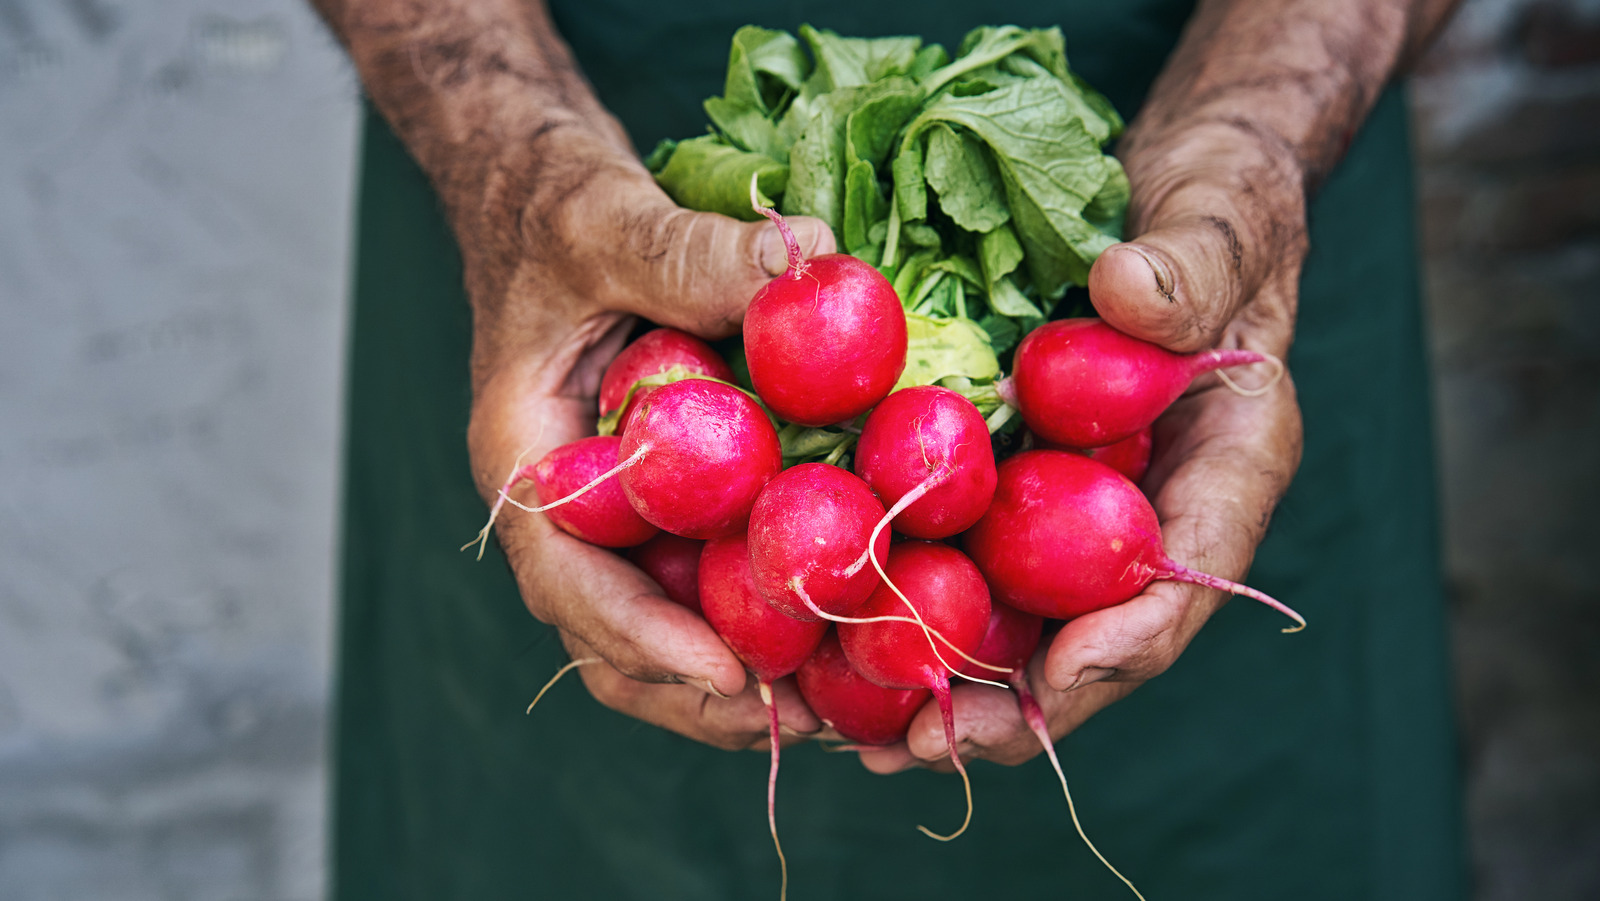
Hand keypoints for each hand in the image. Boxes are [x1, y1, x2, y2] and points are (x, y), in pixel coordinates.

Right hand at [463, 134, 835, 741]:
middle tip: (802, 719)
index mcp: (527, 461)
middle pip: (611, 638)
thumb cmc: (559, 215)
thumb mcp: (610, 221)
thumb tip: (809, 264)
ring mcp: (616, 513)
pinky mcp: (666, 501)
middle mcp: (567, 509)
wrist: (547, 205)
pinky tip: (839, 626)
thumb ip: (687, 252)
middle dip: (699, 692)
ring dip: (735, 677)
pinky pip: (703, 576)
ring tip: (832, 707)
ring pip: (660, 627)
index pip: (567, 575)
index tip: (731, 674)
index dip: (643, 636)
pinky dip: (760, 612)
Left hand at [860, 99, 1307, 775]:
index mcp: (1224, 467)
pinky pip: (968, 554)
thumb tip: (1130, 295)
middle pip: (1091, 633)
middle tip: (930, 747)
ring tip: (867, 734)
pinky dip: (916, 601)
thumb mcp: (1218, 218)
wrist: (1164, 200)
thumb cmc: (1215, 207)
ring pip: (1021, 617)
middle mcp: (1150, 508)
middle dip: (1015, 703)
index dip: (1127, 638)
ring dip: (950, 682)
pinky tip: (840, 638)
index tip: (1060, 678)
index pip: (1188, 575)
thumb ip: (1190, 264)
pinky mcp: (1013, 481)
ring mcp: (1078, 503)